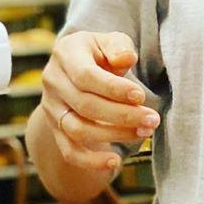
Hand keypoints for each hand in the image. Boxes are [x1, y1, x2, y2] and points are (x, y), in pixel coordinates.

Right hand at [40, 31, 160, 173]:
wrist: (79, 67)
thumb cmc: (102, 52)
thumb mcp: (111, 40)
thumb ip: (119, 46)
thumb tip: (125, 59)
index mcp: (66, 54)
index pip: (86, 76)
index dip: (114, 89)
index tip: (141, 97)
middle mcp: (53, 81)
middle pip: (85, 105)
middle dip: (122, 115)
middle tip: (152, 120)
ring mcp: (51, 107)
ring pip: (78, 129)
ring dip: (113, 135)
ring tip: (143, 133)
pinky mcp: (56, 128)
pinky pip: (69, 151)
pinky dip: (90, 161)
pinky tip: (115, 163)